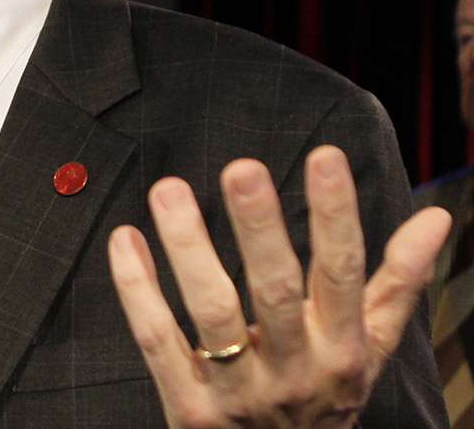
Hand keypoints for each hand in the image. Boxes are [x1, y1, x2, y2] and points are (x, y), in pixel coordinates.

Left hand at [108, 144, 450, 428]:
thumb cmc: (324, 397)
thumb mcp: (369, 348)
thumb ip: (397, 281)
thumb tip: (436, 217)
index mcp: (341, 348)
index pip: (341, 272)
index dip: (336, 215)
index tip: (325, 157)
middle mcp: (295, 370)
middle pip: (276, 291)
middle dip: (260, 229)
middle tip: (242, 169)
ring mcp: (240, 392)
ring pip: (212, 314)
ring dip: (189, 249)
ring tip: (169, 191)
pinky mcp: (189, 408)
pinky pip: (158, 340)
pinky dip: (137, 289)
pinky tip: (125, 240)